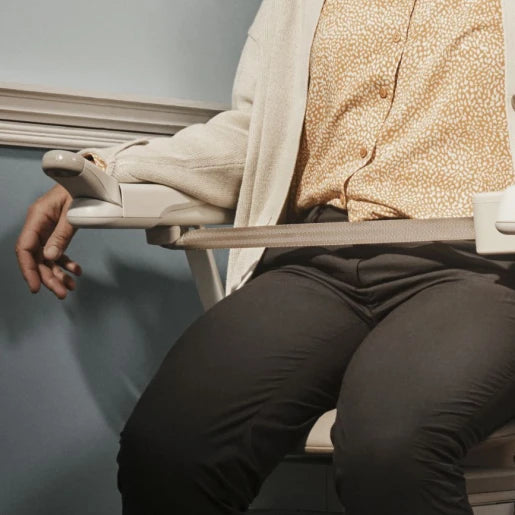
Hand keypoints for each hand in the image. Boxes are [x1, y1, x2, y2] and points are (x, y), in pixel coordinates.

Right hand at [15, 184, 81, 298]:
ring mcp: (47, 230)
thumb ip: (61, 234)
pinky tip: (77, 272)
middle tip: (61, 293)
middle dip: (48, 277)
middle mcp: (39, 225)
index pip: (24, 248)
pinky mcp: (57, 232)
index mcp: (37, 217)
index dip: (28, 269)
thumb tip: (50, 257)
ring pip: (47, 258)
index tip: (36, 287)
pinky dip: (66, 264)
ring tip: (70, 288)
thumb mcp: (72, 212)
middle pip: (37, 257)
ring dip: (58, 274)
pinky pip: (58, 252)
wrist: (90, 181)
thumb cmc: (80, 189)